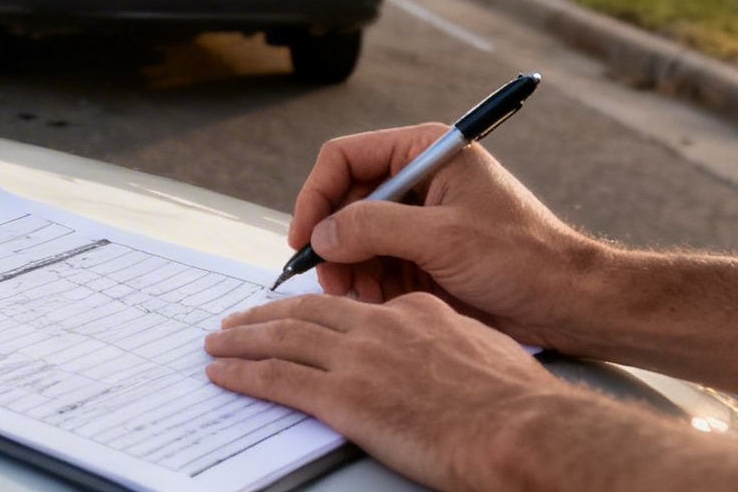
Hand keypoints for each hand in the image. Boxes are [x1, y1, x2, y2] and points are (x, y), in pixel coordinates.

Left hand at [205, 292, 574, 491]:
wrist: (520, 429)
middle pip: (304, 314)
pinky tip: (222, 372)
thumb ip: (448, 343)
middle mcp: (378, 327)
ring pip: (281, 340)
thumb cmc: (517, 402)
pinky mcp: (344, 398)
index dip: (312, 310)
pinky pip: (277, 380)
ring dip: (241, 340)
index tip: (293, 316)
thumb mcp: (483, 349)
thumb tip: (439, 354)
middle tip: (236, 320)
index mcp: (413, 312)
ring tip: (217, 341)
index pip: (350, 308)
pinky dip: (242, 373)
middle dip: (263, 316)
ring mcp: (358, 360)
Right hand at [288, 124, 605, 350]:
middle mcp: (419, 179)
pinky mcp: (425, 255)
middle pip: (346, 201)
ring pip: (356, 237)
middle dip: (334, 241)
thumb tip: (320, 234)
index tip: (305, 237)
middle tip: (330, 280)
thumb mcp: (443, 237)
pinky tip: (378, 304)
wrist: (571, 304)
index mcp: (427, 151)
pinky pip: (377, 264)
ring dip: (350, 268)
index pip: (345, 158)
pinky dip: (369, 285)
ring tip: (359, 298)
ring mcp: (421, 219)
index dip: (316, 196)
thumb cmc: (523, 258)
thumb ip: (374, 228)